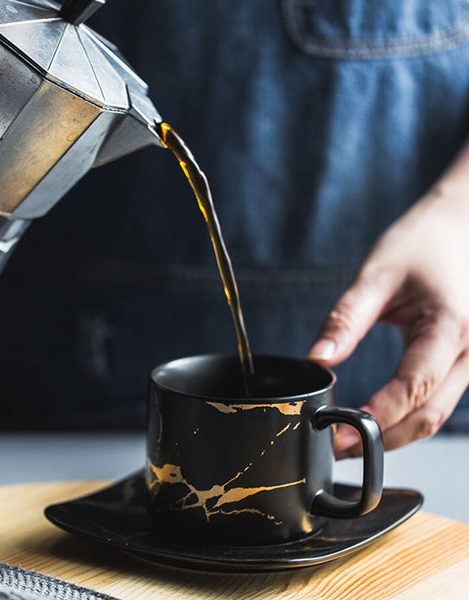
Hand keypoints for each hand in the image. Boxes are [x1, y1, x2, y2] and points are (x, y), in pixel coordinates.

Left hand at [307, 182, 468, 455]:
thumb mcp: (377, 274)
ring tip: (349, 437)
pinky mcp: (466, 361)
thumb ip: (346, 319)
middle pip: (429, 415)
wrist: (460, 226)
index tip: (337, 432)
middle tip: (337, 446)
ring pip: (437, 414)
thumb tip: (316, 360)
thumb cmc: (422, 243)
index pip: (413, 387)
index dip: (375, 416)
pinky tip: (376, 418)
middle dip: (381, 438)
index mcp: (452, 325)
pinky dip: (408, 416)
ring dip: (394, 433)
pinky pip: (439, 400)